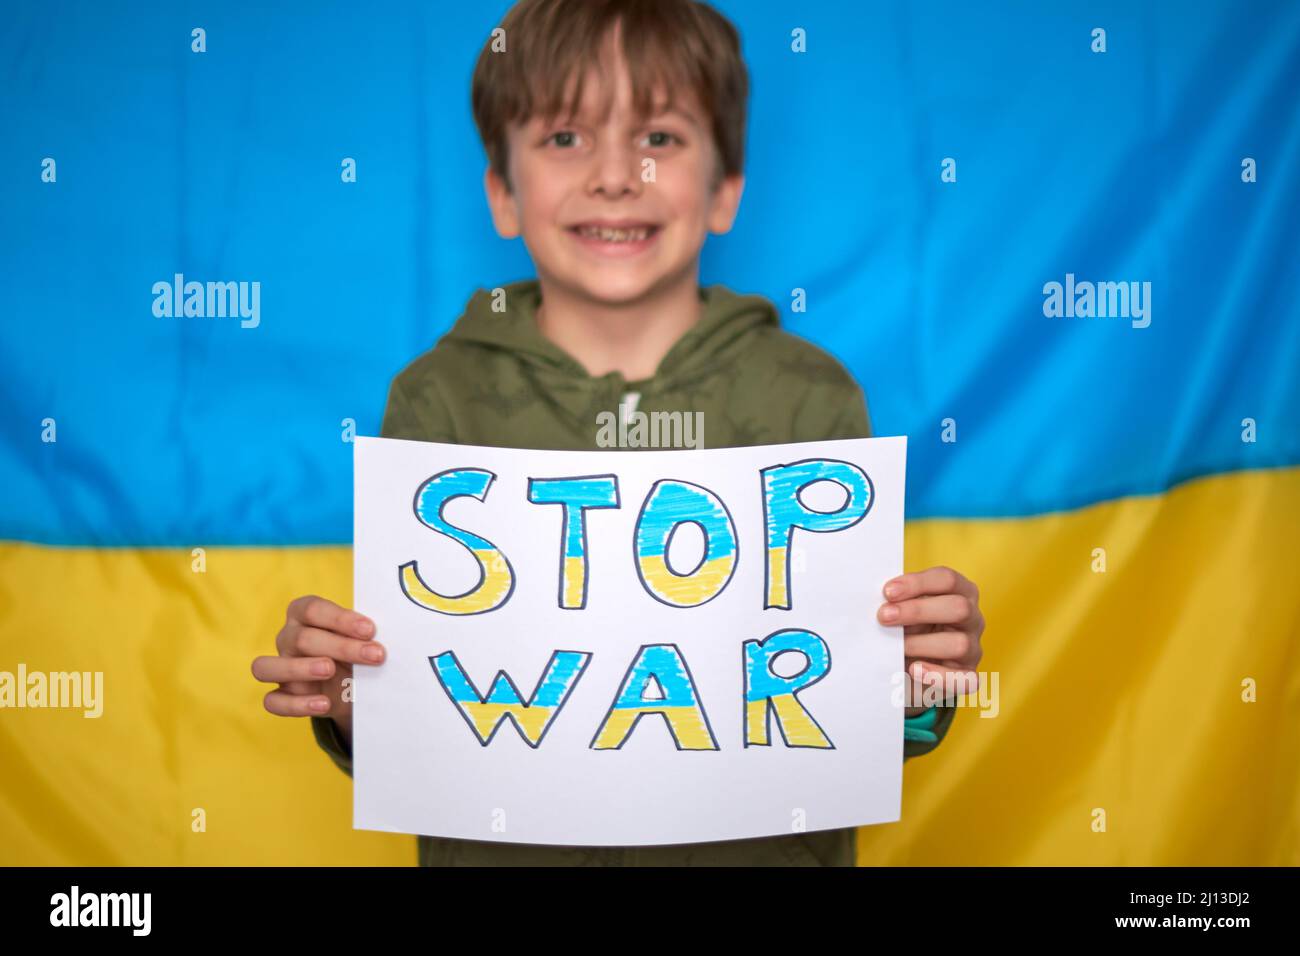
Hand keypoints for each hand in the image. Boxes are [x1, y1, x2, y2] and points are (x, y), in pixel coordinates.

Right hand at [251, 595, 383, 747]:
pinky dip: (296, 705)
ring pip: (267, 666)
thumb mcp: (362, 638)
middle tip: (375, 655)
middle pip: (302, 639)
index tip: (370, 630)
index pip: (312, 609)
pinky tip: (324, 704)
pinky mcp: (282, 695)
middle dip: (342, 647)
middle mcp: (287, 637)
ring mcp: (280, 667)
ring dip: (300, 668)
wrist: (353, 682)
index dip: (341, 619)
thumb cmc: (355, 649)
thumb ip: (365, 634)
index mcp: (304, 614)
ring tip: (331, 670)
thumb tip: (384, 636)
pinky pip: (272, 701)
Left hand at [877, 566, 982, 716]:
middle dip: (917, 610)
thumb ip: (898, 602)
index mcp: (960, 593)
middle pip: (959, 607)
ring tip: (897, 647)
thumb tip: (880, 600)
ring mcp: (973, 648)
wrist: (906, 668)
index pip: (948, 579)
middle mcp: (972, 619)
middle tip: (884, 616)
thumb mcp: (904, 611)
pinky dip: (937, 675)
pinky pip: (964, 679)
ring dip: (921, 644)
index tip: (887, 592)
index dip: (917, 583)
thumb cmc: (906, 629)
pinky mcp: (968, 676)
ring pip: (960, 643)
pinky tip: (914, 669)